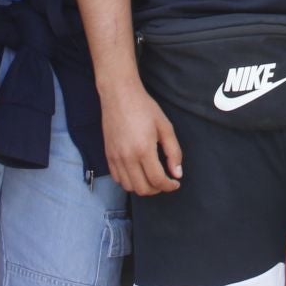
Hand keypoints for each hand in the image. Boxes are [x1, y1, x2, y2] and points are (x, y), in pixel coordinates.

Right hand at [102, 80, 183, 196]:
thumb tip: (177, 173)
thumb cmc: (144, 108)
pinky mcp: (108, 155)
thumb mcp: (165, 127)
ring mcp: (115, 158)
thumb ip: (173, 152)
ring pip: (129, 187)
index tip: (175, 183)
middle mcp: (127, 157)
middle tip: (165, 181)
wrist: (119, 95)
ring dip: (143, 187)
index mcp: (144, 150)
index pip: (157, 180)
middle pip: (142, 189)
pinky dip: (129, 181)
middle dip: (157, 189)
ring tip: (152, 177)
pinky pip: (118, 178)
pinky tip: (138, 172)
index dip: (169, 186)